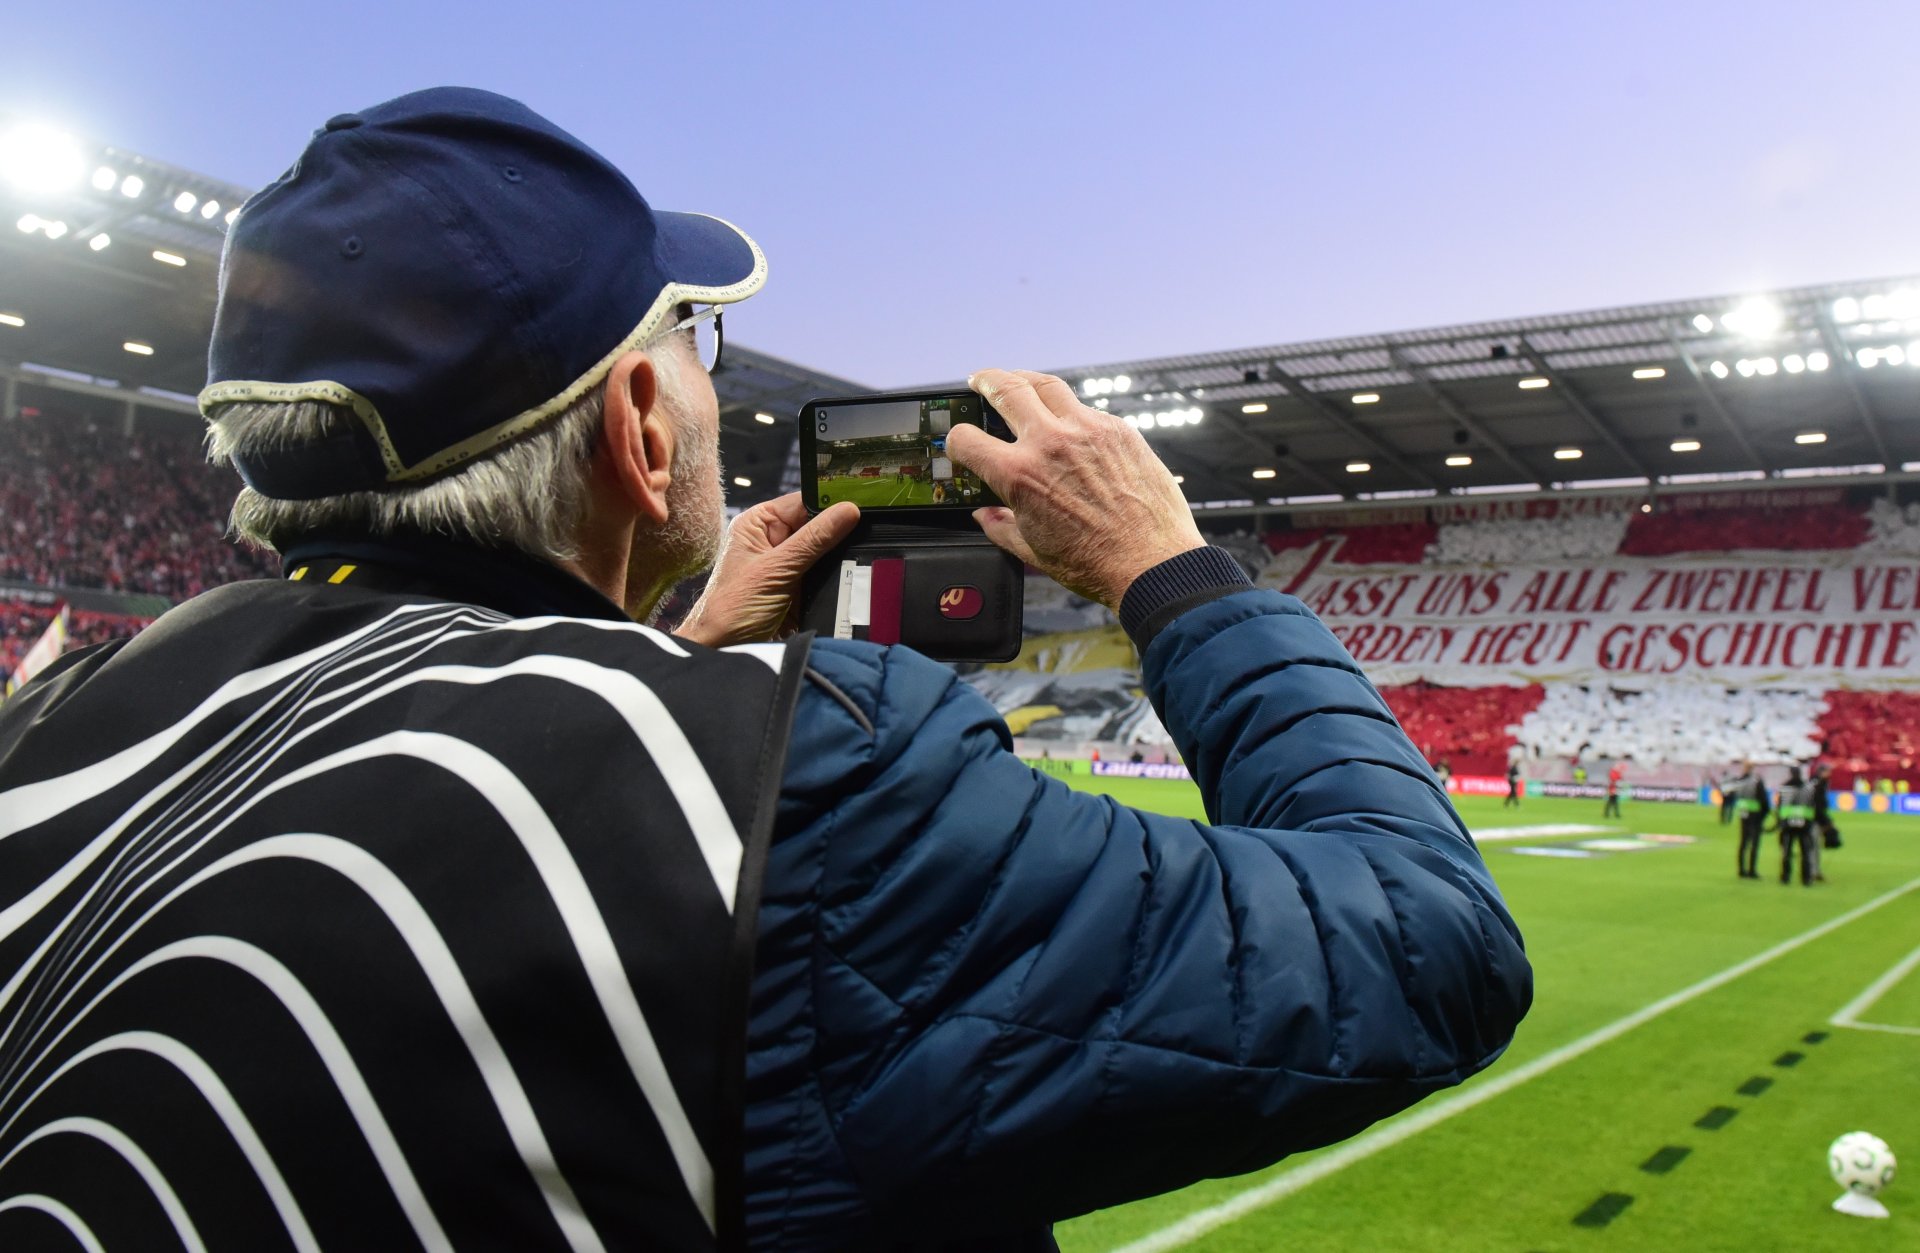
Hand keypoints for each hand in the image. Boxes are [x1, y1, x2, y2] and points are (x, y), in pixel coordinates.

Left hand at [676, 493, 859, 646]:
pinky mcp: (800, 588)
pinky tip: (855, 578)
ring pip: (827, 552)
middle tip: (870, 535)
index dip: (833, 503)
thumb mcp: (776, 569)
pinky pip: (827, 576)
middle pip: (819, 526)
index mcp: (760, 523)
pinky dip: (839, 579)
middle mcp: (774, 540)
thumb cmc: (733, 608)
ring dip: (841, 559)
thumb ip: (814, 540)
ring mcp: (788, 564)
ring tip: (865, 558)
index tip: (863, 505)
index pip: (804, 501)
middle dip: (841, 534)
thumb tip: (849, 510)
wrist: (725, 650)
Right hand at [946, 368, 1204, 609]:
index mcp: (1019, 474)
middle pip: (1006, 388)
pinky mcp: (1118, 430)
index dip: (955, 441)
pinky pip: (1085, 409)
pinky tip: (1068, 423)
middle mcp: (1050, 442)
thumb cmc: (1096, 563)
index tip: (961, 443)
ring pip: (1048, 385)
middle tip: (980, 381)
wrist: (1152, 564)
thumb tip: (986, 515)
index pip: (966, 439)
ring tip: (1019, 381)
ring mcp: (1087, 430)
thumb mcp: (1032, 551)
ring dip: (1026, 379)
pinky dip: (1069, 411)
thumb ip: (1001, 527)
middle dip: (986, 381)